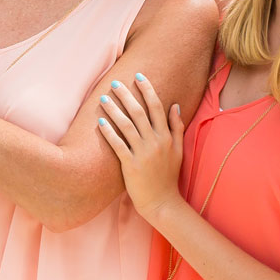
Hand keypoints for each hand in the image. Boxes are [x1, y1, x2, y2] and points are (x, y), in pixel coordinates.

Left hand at [96, 73, 187, 221]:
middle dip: (127, 95)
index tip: (139, 76)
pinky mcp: (130, 165)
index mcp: (167, 137)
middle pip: (139, 113)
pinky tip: (100, 121)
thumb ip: (176, 127)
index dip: (147, 90)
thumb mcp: (179, 151)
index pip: (157, 108)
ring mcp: (143, 154)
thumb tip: (174, 105)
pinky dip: (109, 132)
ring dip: (114, 110)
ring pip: (127, 126)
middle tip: (115, 82)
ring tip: (104, 98)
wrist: (162, 202)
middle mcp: (156, 143)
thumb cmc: (168, 175)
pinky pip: (118, 144)